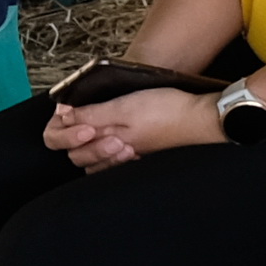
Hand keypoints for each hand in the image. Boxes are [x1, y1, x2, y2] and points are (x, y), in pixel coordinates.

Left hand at [39, 86, 215, 171]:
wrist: (201, 120)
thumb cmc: (166, 112)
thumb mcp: (123, 107)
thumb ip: (92, 115)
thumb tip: (64, 117)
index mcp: (105, 146)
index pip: (65, 145)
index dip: (63, 128)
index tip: (72, 113)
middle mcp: (113, 157)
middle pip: (77, 153)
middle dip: (78, 135)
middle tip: (91, 121)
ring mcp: (126, 158)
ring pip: (95, 157)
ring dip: (96, 142)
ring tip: (109, 128)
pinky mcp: (138, 154)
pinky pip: (113, 157)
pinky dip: (111, 147)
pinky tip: (120, 136)